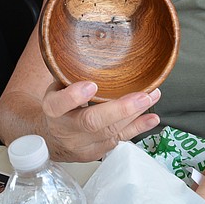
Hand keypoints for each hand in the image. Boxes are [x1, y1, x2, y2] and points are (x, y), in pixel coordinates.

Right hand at [40, 81, 160, 161]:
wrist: (53, 139)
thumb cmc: (59, 108)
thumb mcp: (55, 89)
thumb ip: (69, 76)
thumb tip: (92, 51)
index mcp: (52, 110)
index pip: (58, 105)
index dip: (73, 96)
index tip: (91, 85)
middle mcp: (67, 130)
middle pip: (91, 122)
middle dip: (119, 109)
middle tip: (141, 96)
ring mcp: (83, 144)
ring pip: (110, 131)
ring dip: (135, 114)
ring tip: (152, 96)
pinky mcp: (98, 151)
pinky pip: (120, 139)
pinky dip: (138, 127)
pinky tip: (151, 117)